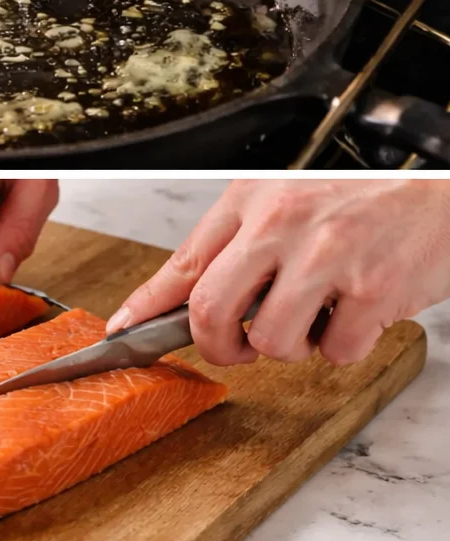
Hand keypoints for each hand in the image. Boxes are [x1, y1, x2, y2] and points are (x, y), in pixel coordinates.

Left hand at [105, 179, 449, 365]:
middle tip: (238, 346)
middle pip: (211, 311)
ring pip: (270, 341)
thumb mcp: (286, 199)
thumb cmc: (367, 196)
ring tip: (316, 316)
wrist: (443, 188)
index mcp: (254, 200)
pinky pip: (334, 351)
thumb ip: (232, 245)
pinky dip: (343, 347)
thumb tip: (171, 298)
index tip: (123, 333)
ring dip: (291, 346)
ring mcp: (327, 258)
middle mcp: (283, 224)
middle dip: (219, 346)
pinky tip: (356, 312)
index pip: (183, 262)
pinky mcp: (372, 290)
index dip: (146, 307)